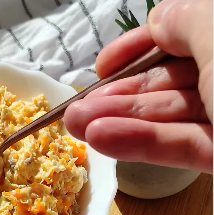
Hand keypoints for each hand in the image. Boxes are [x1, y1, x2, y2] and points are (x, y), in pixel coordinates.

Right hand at [65, 0, 212, 172]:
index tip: (103, 66)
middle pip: (167, 82)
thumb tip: (160, 18)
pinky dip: (141, 143)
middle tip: (76, 110)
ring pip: (168, 115)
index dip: (137, 49)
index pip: (179, 38)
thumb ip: (188, 20)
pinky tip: (102, 139)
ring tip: (77, 127)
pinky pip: (180, 145)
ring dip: (119, 120)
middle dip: (118, 94)